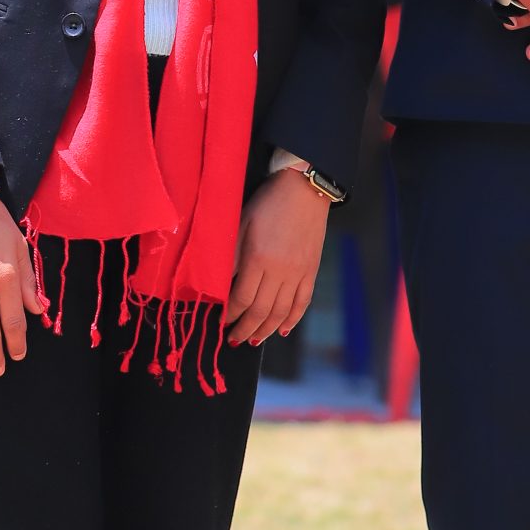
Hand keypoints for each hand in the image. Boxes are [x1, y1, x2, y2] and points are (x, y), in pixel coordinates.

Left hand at [225, 168, 330, 346]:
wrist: (304, 189)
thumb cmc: (267, 203)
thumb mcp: (240, 224)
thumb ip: (231, 255)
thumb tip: (218, 283)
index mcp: (258, 259)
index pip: (241, 298)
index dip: (230, 315)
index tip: (220, 323)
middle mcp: (280, 271)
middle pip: (260, 312)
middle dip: (244, 330)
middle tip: (233, 340)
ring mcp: (298, 273)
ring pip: (281, 313)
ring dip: (265, 331)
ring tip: (252, 341)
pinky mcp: (311, 271)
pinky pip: (302, 303)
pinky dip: (292, 320)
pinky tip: (282, 330)